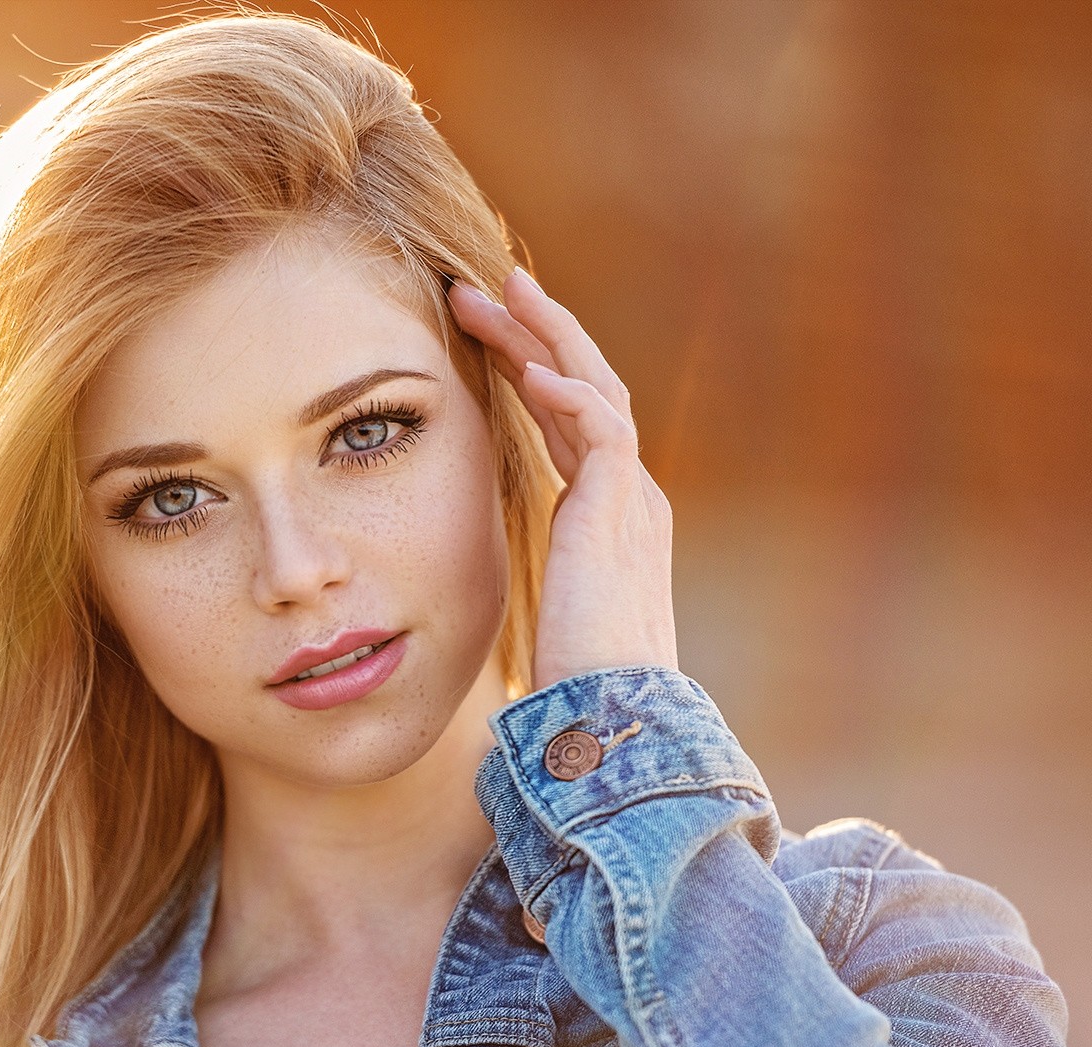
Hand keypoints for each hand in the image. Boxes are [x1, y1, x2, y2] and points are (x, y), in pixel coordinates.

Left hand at [448, 267, 677, 692]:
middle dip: (535, 330)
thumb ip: (517, 571)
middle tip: (486, 284)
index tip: (485, 331)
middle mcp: (627, 494)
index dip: (530, 368)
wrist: (616, 718)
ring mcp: (630, 500)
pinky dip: (571, 398)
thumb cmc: (572, 679)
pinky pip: (605, 433)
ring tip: (504, 292)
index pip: (569, 415)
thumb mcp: (538, 604)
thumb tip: (461, 572)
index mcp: (606, 511)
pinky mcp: (622, 514)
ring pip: (594, 388)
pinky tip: (534, 372)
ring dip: (547, 337)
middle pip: (583, 384)